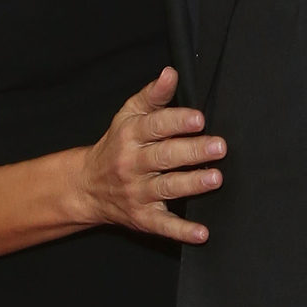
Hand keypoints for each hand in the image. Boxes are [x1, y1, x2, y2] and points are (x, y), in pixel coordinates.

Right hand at [78, 67, 225, 243]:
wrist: (88, 186)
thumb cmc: (117, 144)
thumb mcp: (129, 114)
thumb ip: (153, 95)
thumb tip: (171, 73)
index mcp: (131, 134)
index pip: (155, 125)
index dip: (177, 121)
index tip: (199, 119)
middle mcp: (133, 163)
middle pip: (164, 156)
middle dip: (192, 151)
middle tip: (219, 146)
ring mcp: (137, 192)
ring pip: (166, 188)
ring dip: (191, 184)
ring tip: (215, 178)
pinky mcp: (142, 218)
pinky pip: (163, 225)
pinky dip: (182, 231)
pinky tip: (202, 233)